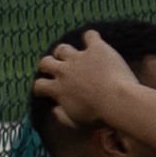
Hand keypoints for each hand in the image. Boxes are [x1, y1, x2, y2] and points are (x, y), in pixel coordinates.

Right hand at [31, 29, 155, 130]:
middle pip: (45, 62)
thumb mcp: (75, 121)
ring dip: (65, 51)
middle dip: (48, 64)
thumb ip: (61, 115)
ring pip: (63, 48)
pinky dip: (91, 37)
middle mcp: (64, 71)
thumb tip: (53, 109)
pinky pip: (90, 35)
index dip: (40, 86)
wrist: (117, 100)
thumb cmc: (97, 115)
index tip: (46, 88)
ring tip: (72, 54)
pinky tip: (94, 40)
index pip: (38, 85)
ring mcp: (79, 57)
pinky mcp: (96, 48)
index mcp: (57, 89)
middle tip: (56, 67)